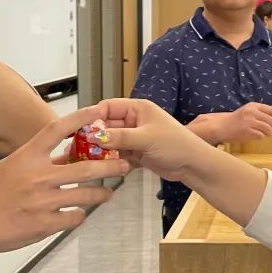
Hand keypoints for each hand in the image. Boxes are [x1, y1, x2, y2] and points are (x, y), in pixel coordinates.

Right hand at [0, 105, 131, 255]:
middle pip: (86, 168)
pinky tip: (78, 214)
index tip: (98, 111)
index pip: (57, 130)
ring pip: (86, 195)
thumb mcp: (10, 168)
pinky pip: (74, 217)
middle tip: (124, 164)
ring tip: (107, 194)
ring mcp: (43, 201)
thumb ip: (38, 161)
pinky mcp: (45, 224)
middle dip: (110, 167)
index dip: (80, 118)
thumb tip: (66, 155)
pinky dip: (79, 215)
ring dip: (101, 194)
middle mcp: (38, 177)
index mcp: (26, 157)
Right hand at [90, 98, 217, 184]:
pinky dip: (109, 159)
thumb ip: (120, 137)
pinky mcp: (135, 153)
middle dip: (93, 136)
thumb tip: (95, 137)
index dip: (93, 117)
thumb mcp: (146, 138)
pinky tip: (100, 165)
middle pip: (106, 125)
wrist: (193, 165)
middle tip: (78, 146)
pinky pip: (117, 154)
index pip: (108, 107)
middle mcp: (135, 121)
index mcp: (138, 108)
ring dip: (99, 149)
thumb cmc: (178, 144)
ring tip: (85, 157)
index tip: (79, 128)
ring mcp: (134, 137)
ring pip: (110, 141)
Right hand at [204, 102, 271, 143]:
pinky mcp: (247, 131)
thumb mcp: (248, 111)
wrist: (222, 127)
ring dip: (270, 133)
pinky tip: (259, 136)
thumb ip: (260, 113)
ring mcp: (249, 121)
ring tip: (267, 134)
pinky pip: (261, 135)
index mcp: (253, 106)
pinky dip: (262, 137)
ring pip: (268, 128)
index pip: (271, 110)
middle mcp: (251, 112)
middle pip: (271, 120)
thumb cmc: (236, 120)